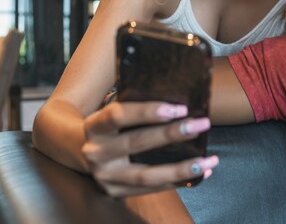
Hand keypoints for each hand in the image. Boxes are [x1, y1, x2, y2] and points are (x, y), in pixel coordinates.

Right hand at [82, 101, 218, 196]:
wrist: (76, 149)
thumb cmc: (108, 125)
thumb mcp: (112, 110)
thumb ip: (136, 101)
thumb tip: (178, 92)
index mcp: (94, 125)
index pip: (118, 115)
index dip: (148, 111)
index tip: (177, 108)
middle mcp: (96, 152)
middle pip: (137, 143)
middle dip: (172, 134)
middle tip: (201, 124)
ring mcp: (105, 176)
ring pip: (146, 175)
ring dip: (181, 168)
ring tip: (208, 160)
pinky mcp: (115, 192)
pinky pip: (152, 189)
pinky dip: (179, 181)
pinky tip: (201, 172)